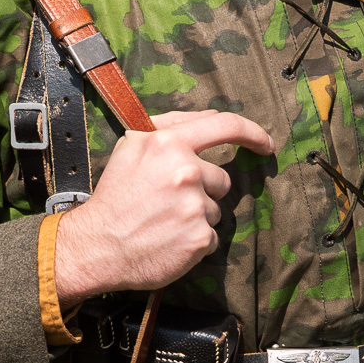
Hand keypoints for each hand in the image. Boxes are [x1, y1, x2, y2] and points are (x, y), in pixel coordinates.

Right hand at [52, 110, 274, 304]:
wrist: (97, 245)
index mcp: (169, 143)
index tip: (266, 144)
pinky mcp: (199, 238)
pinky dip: (194, 240)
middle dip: (203, 190)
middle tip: (169, 202)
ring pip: (216, 209)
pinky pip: (211, 236)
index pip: (227, 126)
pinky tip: (170, 240)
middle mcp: (185, 171)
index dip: (254, 133)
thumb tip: (212, 117)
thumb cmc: (115, 194)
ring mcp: (194, 206)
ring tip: (165, 221)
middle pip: (221, 179)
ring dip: (198, 216)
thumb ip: (172, 125)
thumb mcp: (132, 146)